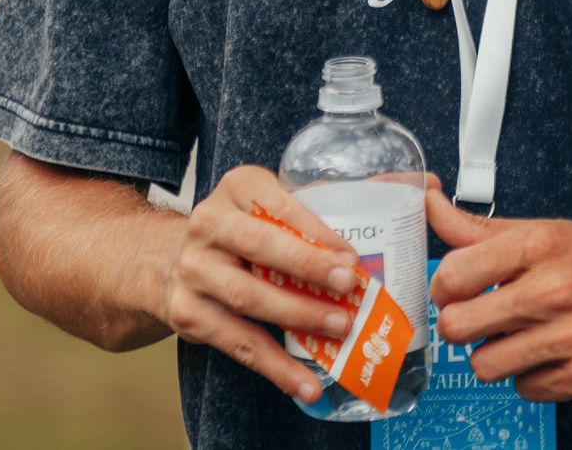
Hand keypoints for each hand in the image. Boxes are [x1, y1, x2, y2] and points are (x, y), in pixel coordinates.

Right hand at [162, 165, 366, 403]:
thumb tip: (404, 189)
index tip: (350, 256)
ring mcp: (194, 270)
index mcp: (237, 188)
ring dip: (298, 316)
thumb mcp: (270, 205)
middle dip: (307, 266)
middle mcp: (208, 224)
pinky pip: (238, 343)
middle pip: (259, 246)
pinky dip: (275, 367)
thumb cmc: (241, 232)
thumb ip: (324, 202)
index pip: (278, 204)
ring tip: (340, 329)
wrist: (167, 261)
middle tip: (350, 287)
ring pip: (248, 296)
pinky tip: (305, 384)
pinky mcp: (188, 313)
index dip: (314, 230)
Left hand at [426, 189, 571, 401]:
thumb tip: (433, 208)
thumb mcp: (556, 230)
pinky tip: (549, 354)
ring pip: (485, 364)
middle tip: (479, 317)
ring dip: (493, 355)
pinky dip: (530, 375)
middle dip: (461, 324)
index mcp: (543, 244)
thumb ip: (488, 229)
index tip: (454, 288)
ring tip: (517, 337)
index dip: (445, 286)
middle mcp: (556, 290)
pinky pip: (524, 388)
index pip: (454, 272)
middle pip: (459, 325)